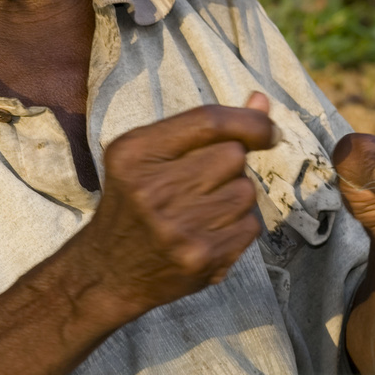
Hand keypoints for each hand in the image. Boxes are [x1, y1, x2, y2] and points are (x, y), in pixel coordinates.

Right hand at [84, 92, 278, 314]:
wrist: (108, 274)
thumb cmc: (133, 204)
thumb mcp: (147, 155)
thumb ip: (203, 126)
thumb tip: (262, 100)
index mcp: (135, 154)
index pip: (208, 121)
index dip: (249, 120)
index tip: (267, 129)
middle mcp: (154, 190)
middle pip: (234, 155)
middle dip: (231, 164)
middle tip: (204, 181)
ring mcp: (179, 228)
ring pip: (247, 191)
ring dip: (235, 195)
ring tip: (203, 208)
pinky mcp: (201, 258)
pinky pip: (251, 226)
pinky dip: (238, 226)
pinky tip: (209, 231)